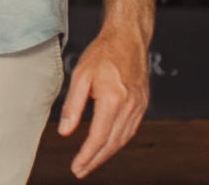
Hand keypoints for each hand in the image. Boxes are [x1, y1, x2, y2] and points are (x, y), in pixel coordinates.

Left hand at [57, 26, 150, 177]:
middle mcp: (129, 105)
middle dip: (96, 160)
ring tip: (91, 162)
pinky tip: (108, 145)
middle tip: (81, 170)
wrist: (128, 38)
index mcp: (113, 98)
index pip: (98, 137)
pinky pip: (131, 129)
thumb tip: (66, 132)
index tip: (76, 167)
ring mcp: (139, 106)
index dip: (87, 156)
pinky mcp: (143, 104)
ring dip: (107, 154)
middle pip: (112, 143)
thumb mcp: (80, 75)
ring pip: (123, 139)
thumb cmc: (103, 53)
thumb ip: (73, 105)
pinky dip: (118, 141)